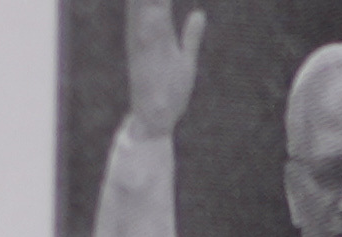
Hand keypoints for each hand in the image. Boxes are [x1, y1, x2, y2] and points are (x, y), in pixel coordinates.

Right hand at [122, 0, 202, 129]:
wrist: (157, 120)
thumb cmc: (168, 90)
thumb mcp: (184, 58)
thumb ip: (190, 35)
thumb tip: (198, 14)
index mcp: (153, 26)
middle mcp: (144, 27)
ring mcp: (143, 39)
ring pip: (143, 4)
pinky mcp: (147, 55)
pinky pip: (149, 28)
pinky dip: (150, 15)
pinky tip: (154, 8)